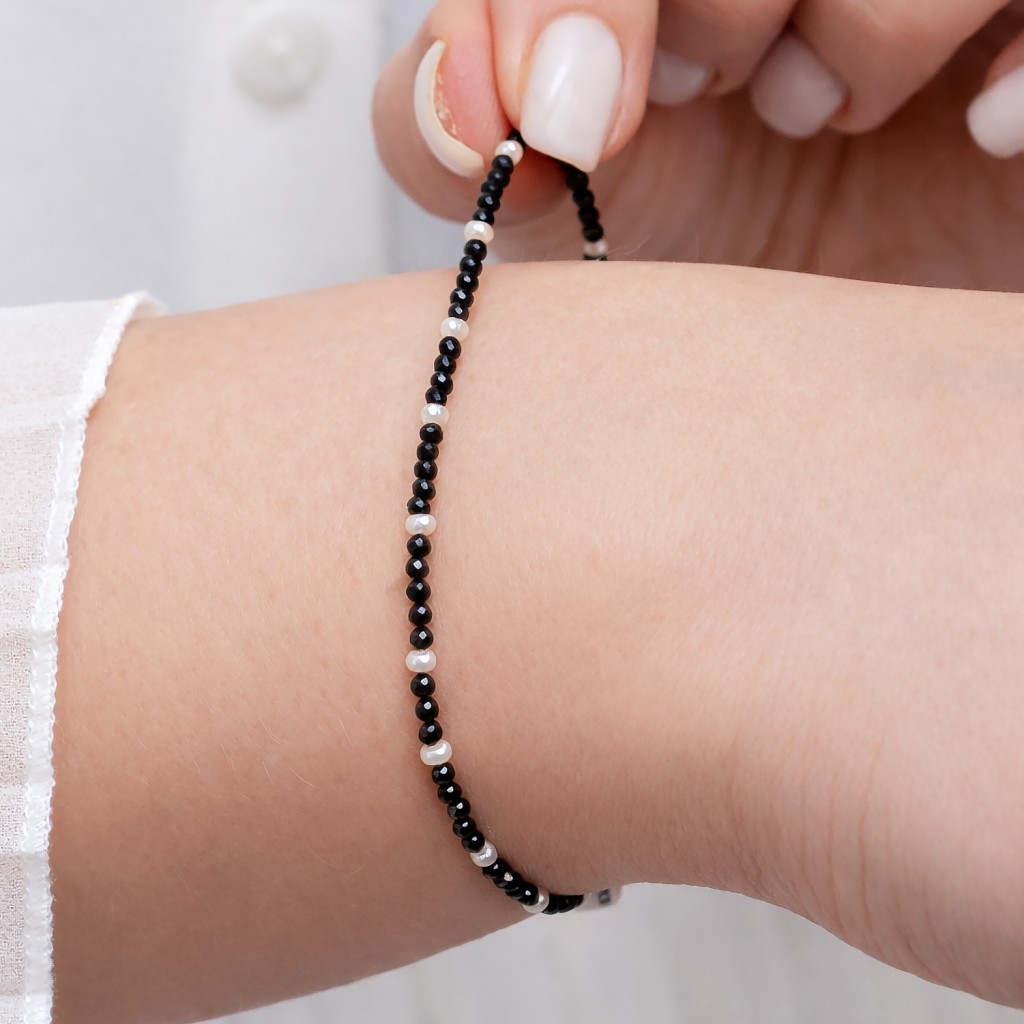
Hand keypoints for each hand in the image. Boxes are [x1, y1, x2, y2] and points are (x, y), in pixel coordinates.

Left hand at [374, 0, 1023, 288]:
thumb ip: (435, 136)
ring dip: (867, 19)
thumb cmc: (690, 286)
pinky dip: (1020, 62)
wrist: (835, 385)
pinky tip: (984, 134)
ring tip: (820, 112)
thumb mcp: (543, 216)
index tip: (570, 120)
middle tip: (711, 91)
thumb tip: (456, 90)